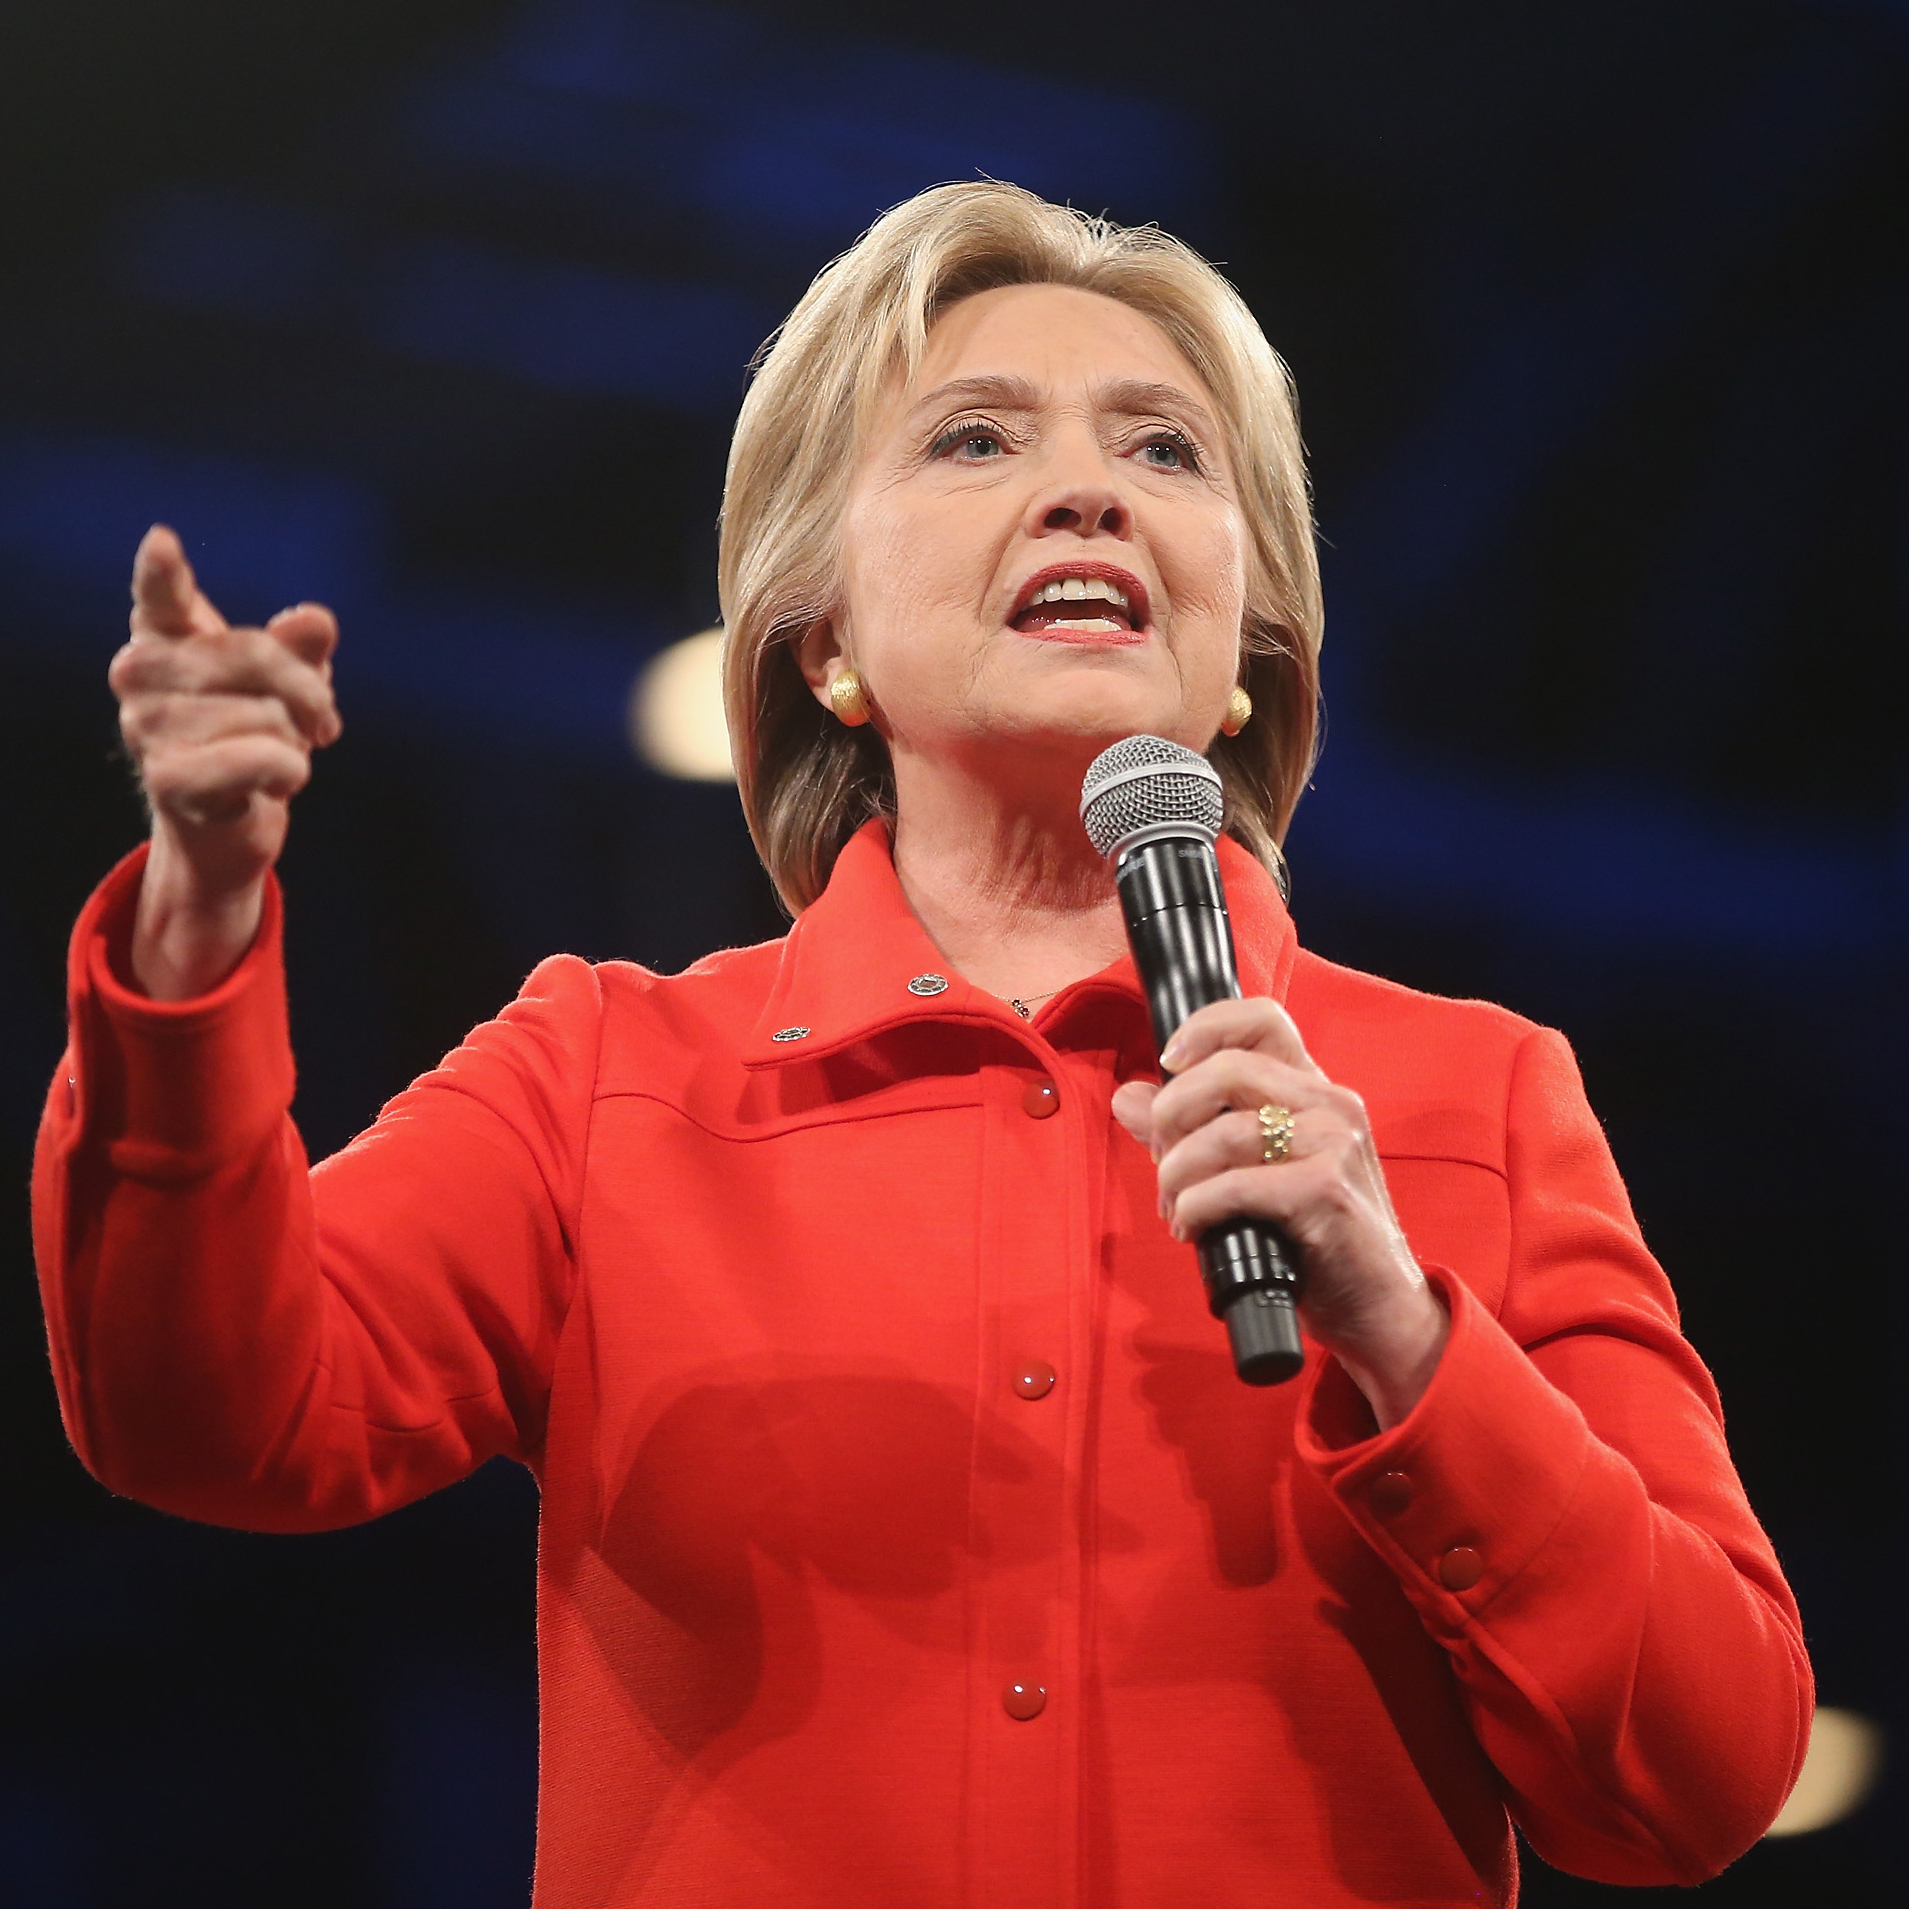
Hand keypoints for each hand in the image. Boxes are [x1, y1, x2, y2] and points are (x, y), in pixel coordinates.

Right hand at [109, 525, 341, 998]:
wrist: (230, 821)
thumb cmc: (255, 732)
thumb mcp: (289, 683)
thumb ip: (302, 648)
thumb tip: (314, 621)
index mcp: (165, 634)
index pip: (161, 595)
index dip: (162, 571)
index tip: (163, 543)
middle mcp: (139, 672)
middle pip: (257, 654)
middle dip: (308, 693)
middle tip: (319, 723)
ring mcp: (145, 725)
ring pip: (268, 715)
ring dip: (294, 743)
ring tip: (273, 757)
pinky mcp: (167, 778)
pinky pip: (263, 758)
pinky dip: (287, 771)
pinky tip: (270, 784)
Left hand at [1111, 998, 1447, 1428]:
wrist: (1377, 1307)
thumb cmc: (1312, 1238)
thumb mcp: (1250, 1172)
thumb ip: (1190, 1130)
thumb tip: (1128, 1096)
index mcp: (1313, 1089)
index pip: (1262, 1019)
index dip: (1205, 1027)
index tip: (1167, 1062)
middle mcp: (1330, 1104)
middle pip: (1228, 1068)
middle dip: (1172, 1113)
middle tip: (1161, 1161)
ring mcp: (1334, 1144)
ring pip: (1224, 1131)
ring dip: (1177, 1173)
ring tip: (1175, 1207)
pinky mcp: (1326, 1192)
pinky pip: (1235, 1184)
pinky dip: (1197, 1206)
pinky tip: (1192, 1227)